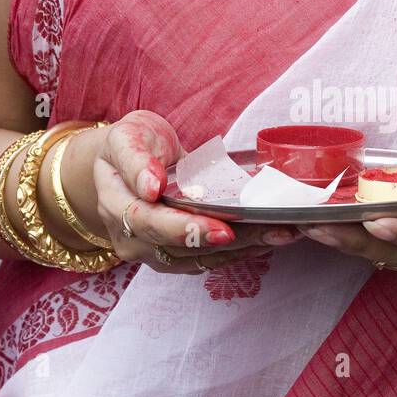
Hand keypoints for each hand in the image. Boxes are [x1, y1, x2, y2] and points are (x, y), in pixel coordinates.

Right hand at [64, 111, 299, 274]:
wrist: (130, 161)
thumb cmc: (132, 144)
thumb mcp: (126, 136)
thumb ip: (134, 158)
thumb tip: (150, 185)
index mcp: (115, 205)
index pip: (148, 223)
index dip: (185, 228)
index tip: (222, 228)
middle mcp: (132, 238)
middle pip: (180, 248)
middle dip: (228, 242)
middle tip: (269, 231)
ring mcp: (154, 252)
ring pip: (199, 259)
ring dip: (244, 249)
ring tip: (281, 232)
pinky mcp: (177, 257)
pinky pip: (209, 260)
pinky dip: (241, 251)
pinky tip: (269, 236)